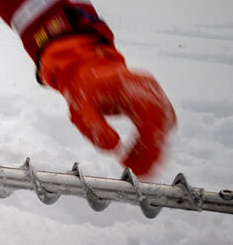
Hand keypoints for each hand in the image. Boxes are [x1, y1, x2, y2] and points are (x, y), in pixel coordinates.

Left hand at [38, 35, 175, 176]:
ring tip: (137, 167)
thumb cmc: (83, 86)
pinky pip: (161, 124)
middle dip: (154, 152)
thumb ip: (93, 127)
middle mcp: (148, 86)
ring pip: (165, 125)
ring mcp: (154, 92)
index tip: (140, 164)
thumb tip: (112, 147)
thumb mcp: (79, 107)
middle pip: (163, 122)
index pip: (150, 115)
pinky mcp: (155, 100)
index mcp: (130, 84)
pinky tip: (138, 155)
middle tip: (142, 173)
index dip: (148, 143)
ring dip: (154, 149)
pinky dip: (152, 141)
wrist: (87, 70)